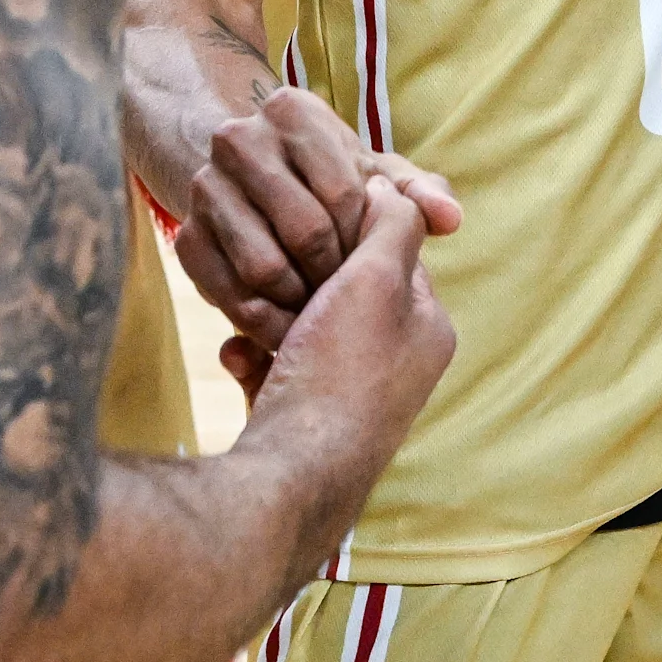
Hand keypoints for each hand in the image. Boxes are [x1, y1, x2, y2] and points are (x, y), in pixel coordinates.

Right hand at [177, 86, 459, 352]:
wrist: (249, 191)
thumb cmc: (330, 184)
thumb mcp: (375, 178)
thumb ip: (417, 196)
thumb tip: (451, 220)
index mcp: (293, 110)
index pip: (344, 192)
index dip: (366, 240)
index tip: (376, 265)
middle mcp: (238, 138)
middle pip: (306, 231)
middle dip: (337, 277)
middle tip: (353, 300)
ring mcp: (204, 187)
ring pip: (265, 268)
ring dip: (303, 305)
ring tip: (324, 314)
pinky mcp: (185, 239)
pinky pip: (229, 296)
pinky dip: (265, 323)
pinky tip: (289, 326)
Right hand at [228, 177, 455, 463]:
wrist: (292, 474)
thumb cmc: (340, 373)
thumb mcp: (376, 280)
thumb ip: (389, 224)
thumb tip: (387, 187)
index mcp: (426, 329)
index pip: (395, 254)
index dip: (353, 227)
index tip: (313, 215)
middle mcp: (396, 364)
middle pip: (344, 291)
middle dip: (303, 276)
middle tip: (278, 268)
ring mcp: (347, 395)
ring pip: (302, 329)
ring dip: (270, 315)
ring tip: (253, 315)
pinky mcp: (303, 420)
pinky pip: (273, 369)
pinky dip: (252, 357)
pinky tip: (235, 355)